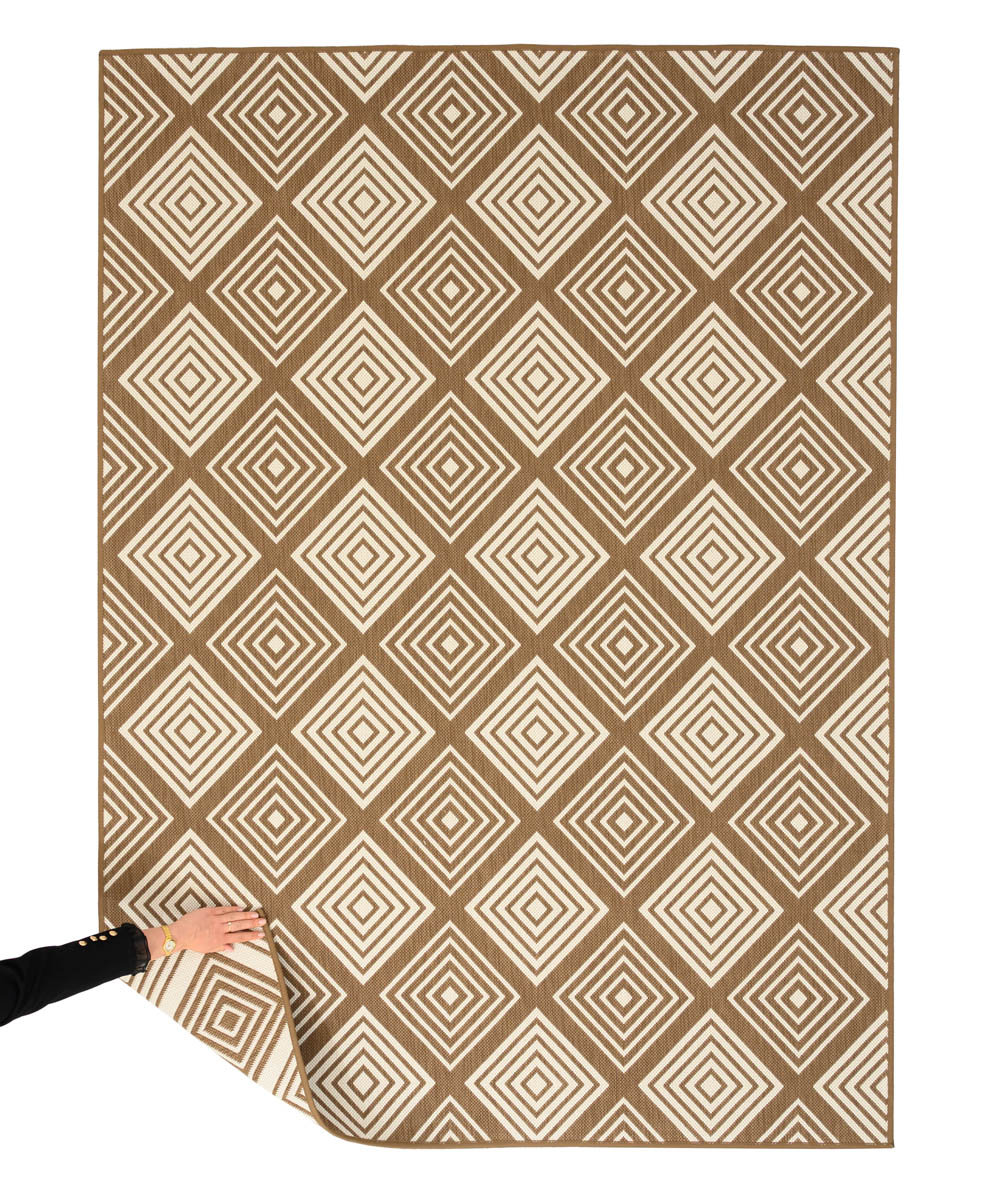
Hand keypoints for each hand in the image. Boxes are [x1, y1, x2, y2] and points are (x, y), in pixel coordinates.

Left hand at [143, 906, 266, 959]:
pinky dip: (233, 908)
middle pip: (240, 925)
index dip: (251, 936)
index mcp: (220, 939)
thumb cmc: (193, 943)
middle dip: (253, 923)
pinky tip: (241, 907)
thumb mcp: (207, 949)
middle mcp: (220, 929)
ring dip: (246, 915)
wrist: (179, 934)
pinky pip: (224, 909)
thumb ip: (220, 948)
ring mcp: (215, 919)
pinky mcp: (210, 911)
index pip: (239, 937)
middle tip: (264, 921)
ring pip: (234, 916)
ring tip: (256, 914)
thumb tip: (231, 949)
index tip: (261, 934)